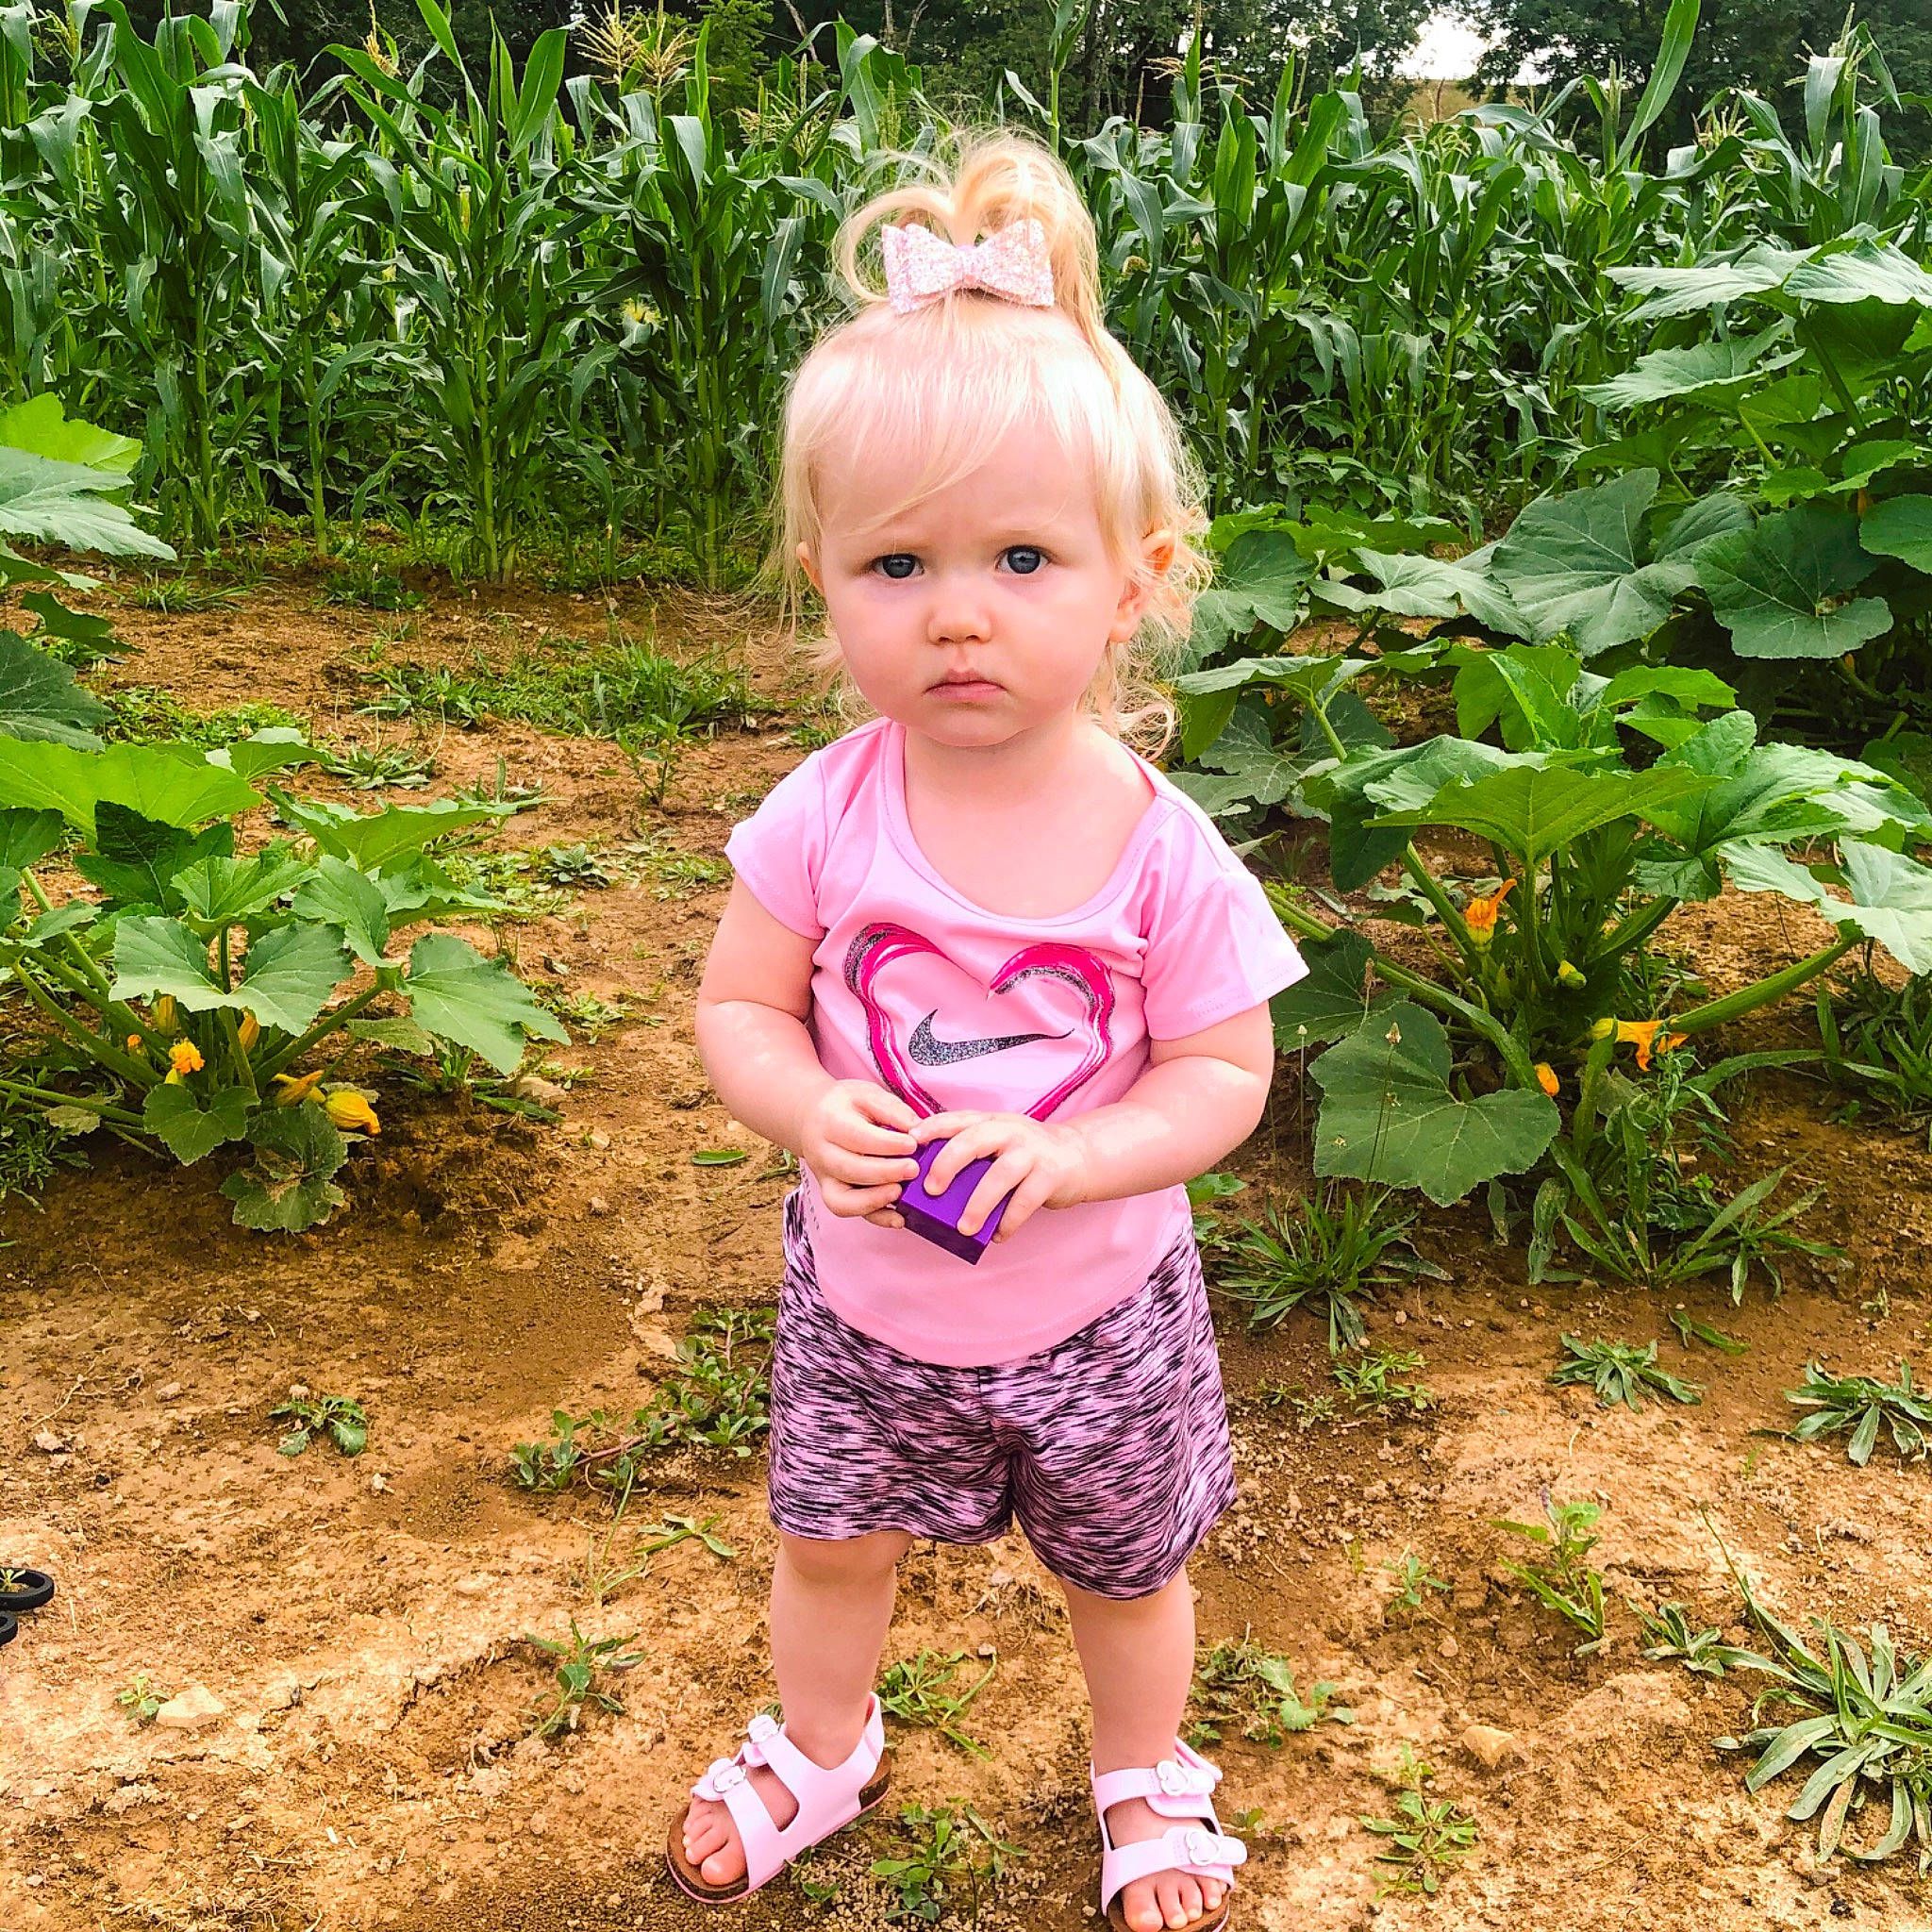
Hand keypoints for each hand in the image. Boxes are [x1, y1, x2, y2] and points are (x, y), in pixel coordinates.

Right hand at [799, 1080, 920, 1225]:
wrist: (811, 1117)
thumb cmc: (845, 1105)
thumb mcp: (867, 1094)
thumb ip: (893, 1110)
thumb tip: (919, 1130)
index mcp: (830, 1122)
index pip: (857, 1137)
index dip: (887, 1144)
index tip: (913, 1145)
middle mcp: (822, 1153)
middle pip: (850, 1169)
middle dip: (885, 1173)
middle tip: (913, 1169)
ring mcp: (825, 1177)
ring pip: (843, 1199)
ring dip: (875, 1200)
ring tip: (901, 1193)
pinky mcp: (832, 1193)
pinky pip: (849, 1212)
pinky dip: (875, 1217)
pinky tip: (898, 1218)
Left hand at [910, 1111, 1088, 1240]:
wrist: (1079, 1156)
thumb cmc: (1027, 1154)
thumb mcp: (999, 1142)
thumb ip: (970, 1154)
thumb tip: (926, 1182)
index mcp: (991, 1122)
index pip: (956, 1119)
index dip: (931, 1128)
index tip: (910, 1142)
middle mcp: (1009, 1131)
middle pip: (973, 1140)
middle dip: (947, 1164)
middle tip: (930, 1190)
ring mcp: (1032, 1151)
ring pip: (1000, 1175)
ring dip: (979, 1203)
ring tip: (963, 1227)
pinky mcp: (1051, 1175)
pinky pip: (1025, 1201)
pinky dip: (1008, 1222)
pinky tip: (997, 1235)